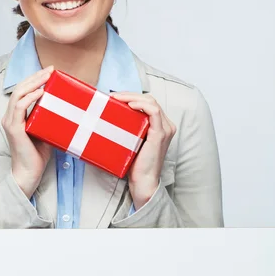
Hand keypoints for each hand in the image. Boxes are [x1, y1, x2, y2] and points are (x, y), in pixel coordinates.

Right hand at [1, 66, 54, 197]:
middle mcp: (10, 116)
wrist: (28, 173)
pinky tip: (41, 92)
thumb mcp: (46, 131)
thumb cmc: (37, 155)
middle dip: (35, 76)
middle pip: (20, 88)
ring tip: (47, 76)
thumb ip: (50, 119)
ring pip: (18, 94)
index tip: (50, 72)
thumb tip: (67, 108)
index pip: (23, 91)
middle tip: (50, 69)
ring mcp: (10, 122)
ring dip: (33, 83)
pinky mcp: (14, 129)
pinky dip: (30, 97)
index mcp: (16, 116)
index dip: (34, 79)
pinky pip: (20, 107)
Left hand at [110, 92, 176, 207]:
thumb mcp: (131, 141)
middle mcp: (166, 125)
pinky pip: (154, 111)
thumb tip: (108, 116)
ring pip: (151, 102)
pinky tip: (130, 104)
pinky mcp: (160, 134)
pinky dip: (142, 104)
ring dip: (133, 97)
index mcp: (161, 126)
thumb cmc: (135, 164)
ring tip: (118, 98)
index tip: (114, 98)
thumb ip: (128, 128)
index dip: (131, 96)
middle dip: (130, 94)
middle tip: (113, 96)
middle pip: (149, 100)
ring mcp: (165, 129)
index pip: (148, 103)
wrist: (143, 181)